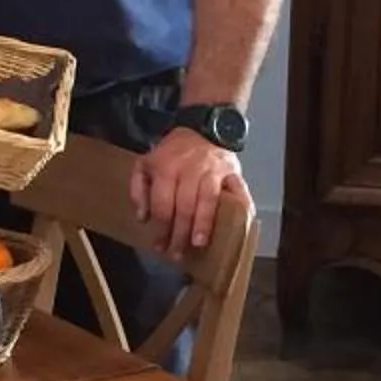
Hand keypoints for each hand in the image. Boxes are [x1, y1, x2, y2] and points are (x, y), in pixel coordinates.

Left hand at [132, 127, 246, 259]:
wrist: (202, 127)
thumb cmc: (172, 152)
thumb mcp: (146, 163)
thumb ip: (138, 189)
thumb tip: (143, 218)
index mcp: (166, 168)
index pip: (163, 204)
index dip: (161, 228)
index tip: (160, 246)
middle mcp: (190, 169)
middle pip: (184, 207)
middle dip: (180, 234)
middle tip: (177, 254)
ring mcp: (213, 170)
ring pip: (208, 200)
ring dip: (203, 224)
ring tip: (199, 243)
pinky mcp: (232, 171)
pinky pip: (239, 190)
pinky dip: (243, 208)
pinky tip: (241, 225)